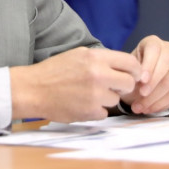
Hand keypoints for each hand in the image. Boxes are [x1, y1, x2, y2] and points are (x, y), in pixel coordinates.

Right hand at [10, 47, 141, 122]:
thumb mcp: (78, 55)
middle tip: (112, 87)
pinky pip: (104, 113)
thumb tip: (124, 66)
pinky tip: (81, 104)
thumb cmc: (54, 71)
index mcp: (95, 57)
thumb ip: (102, 59)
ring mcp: (95, 95)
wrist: (33, 90)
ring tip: (88, 94)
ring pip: (116, 100)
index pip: (130, 63)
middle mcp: (98, 75)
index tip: (133, 75)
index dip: (135, 70)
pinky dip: (96, 110)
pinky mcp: (90, 111)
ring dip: (106, 99)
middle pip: (129, 83)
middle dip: (123, 87)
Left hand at [119, 36, 168, 114]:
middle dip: (153, 85)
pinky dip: (162, 104)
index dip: (149, 67)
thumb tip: (138, 82)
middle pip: (165, 68)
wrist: (141, 77)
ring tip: (141, 108)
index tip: (142, 81)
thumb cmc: (133, 70)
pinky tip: (150, 109)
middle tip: (141, 98)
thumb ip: (132, 73)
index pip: (154, 51)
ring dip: (155, 99)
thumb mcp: (129, 68)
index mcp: (153, 42)